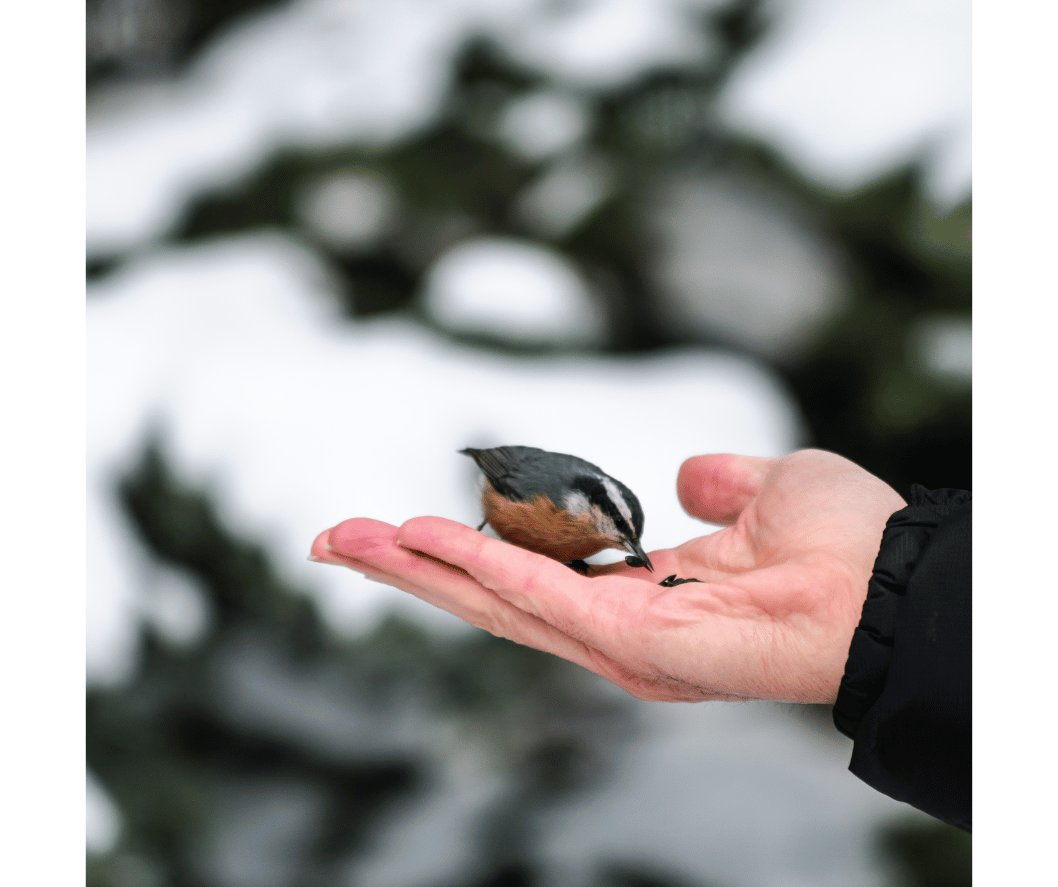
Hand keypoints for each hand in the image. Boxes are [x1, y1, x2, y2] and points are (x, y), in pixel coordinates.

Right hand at [310, 450, 904, 704]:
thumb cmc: (845, 542)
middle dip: (409, 570)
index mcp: (642, 596)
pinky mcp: (630, 643)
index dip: (468, 553)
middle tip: (336, 540)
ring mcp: (618, 644)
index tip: (410, 526)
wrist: (895, 583)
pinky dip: (474, 567)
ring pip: (494, 605)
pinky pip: (538, 599)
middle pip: (490, 599)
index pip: (532, 578)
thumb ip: (718, 485)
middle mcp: (617, 631)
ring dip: (417, 570)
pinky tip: (418, 539)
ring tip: (349, 539)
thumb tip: (688, 473)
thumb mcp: (767, 490)